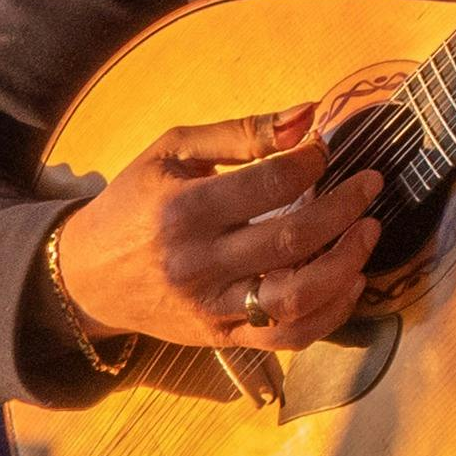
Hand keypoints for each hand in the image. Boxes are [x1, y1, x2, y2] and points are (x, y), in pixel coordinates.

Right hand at [49, 106, 382, 350]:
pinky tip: (351, 281)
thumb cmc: (134, 204)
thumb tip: (308, 115)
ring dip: (348, 263)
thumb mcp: (172, 153)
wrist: (84, 277)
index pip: (271, 184)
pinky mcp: (220, 339)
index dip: (313, 163)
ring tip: (368, 232)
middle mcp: (198, 264)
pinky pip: (286, 337)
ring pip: (297, 298)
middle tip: (370, 185)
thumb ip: (242, 132)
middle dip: (346, 208)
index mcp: (184, 210)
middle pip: (293, 239)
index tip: (327, 151)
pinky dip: (330, 314)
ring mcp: (210, 308)